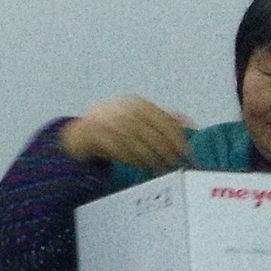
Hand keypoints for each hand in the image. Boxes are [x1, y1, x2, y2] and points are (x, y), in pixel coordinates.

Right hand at [59, 98, 193, 170]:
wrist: (80, 134)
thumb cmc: (117, 127)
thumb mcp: (140, 118)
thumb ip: (163, 119)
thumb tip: (190, 123)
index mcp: (136, 103)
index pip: (162, 119)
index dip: (176, 136)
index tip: (187, 151)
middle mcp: (121, 109)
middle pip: (150, 132)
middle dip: (165, 150)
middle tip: (176, 163)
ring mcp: (106, 121)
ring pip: (135, 142)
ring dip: (150, 157)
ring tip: (161, 167)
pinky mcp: (93, 135)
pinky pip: (117, 150)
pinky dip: (132, 159)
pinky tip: (142, 166)